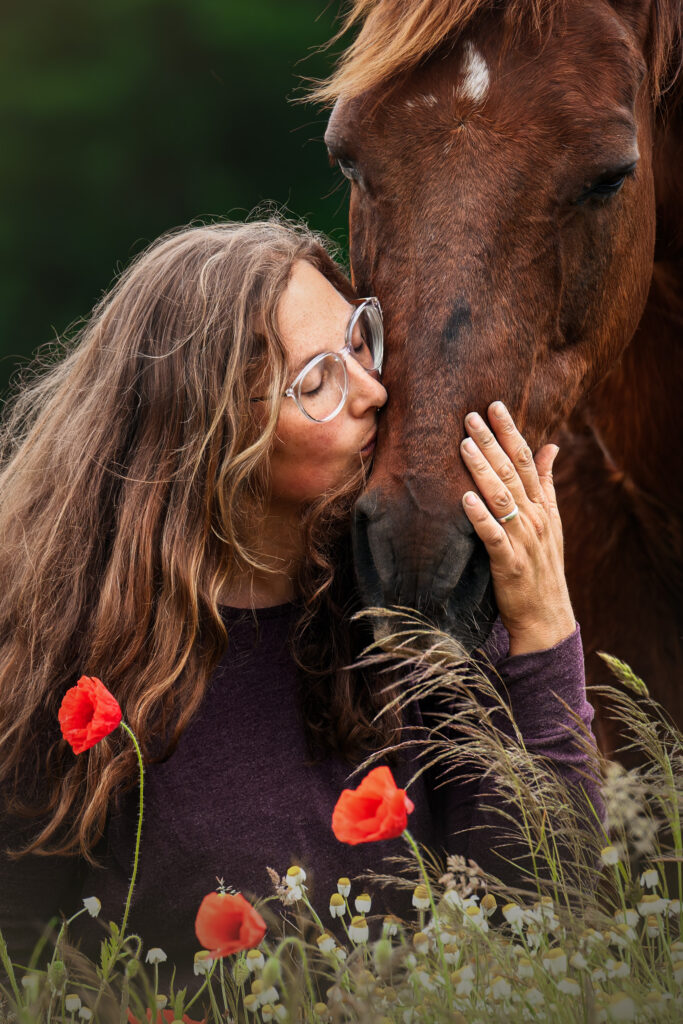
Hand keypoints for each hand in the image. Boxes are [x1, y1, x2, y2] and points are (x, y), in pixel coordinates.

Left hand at [460, 401, 575, 655]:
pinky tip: (465, 497)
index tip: (495, 406)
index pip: (526, 460)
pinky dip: (480, 516)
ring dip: (482, 470)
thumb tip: (550, 447)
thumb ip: (546, 484)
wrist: (545, 616)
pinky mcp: (509, 563)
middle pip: (511, 472)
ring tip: (464, 445)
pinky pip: (493, 535)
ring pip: (501, 497)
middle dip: (491, 442)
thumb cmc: (542, 566)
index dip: (510, 432)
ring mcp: (523, 540)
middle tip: (470, 416)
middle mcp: (534, 518)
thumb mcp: (550, 521)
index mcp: (542, 506)